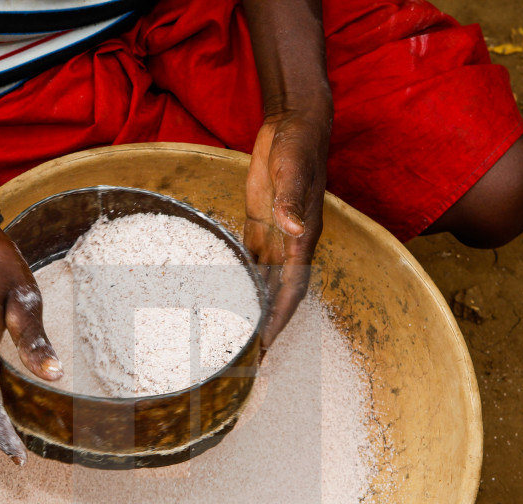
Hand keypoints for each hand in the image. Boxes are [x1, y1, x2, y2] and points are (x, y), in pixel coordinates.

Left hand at [245, 109, 330, 346]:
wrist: (294, 125)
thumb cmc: (299, 147)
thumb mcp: (293, 170)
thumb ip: (293, 200)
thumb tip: (294, 229)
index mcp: (302, 239)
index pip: (291, 290)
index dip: (279, 319)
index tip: (266, 346)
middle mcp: (289, 245)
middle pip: (277, 296)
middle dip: (265, 327)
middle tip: (247, 359)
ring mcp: (274, 237)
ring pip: (262, 283)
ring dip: (251, 310)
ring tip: (234, 338)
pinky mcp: (259, 226)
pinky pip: (249, 261)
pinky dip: (238, 283)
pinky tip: (221, 299)